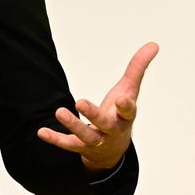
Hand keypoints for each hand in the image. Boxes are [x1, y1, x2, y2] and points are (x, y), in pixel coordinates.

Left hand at [37, 43, 156, 170]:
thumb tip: (153, 44)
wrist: (113, 150)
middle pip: (104, 124)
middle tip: (80, 102)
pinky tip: (42, 131)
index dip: (126, 107)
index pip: (128, 112)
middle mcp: (112, 130)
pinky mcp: (80, 147)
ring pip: (85, 136)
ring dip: (73, 125)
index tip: (121, 99)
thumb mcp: (130, 91)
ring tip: (59, 112)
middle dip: (93, 114)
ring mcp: (96, 140)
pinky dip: (55, 139)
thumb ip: (138, 68)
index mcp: (125, 116)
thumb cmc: (120, 114)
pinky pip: (68, 144)